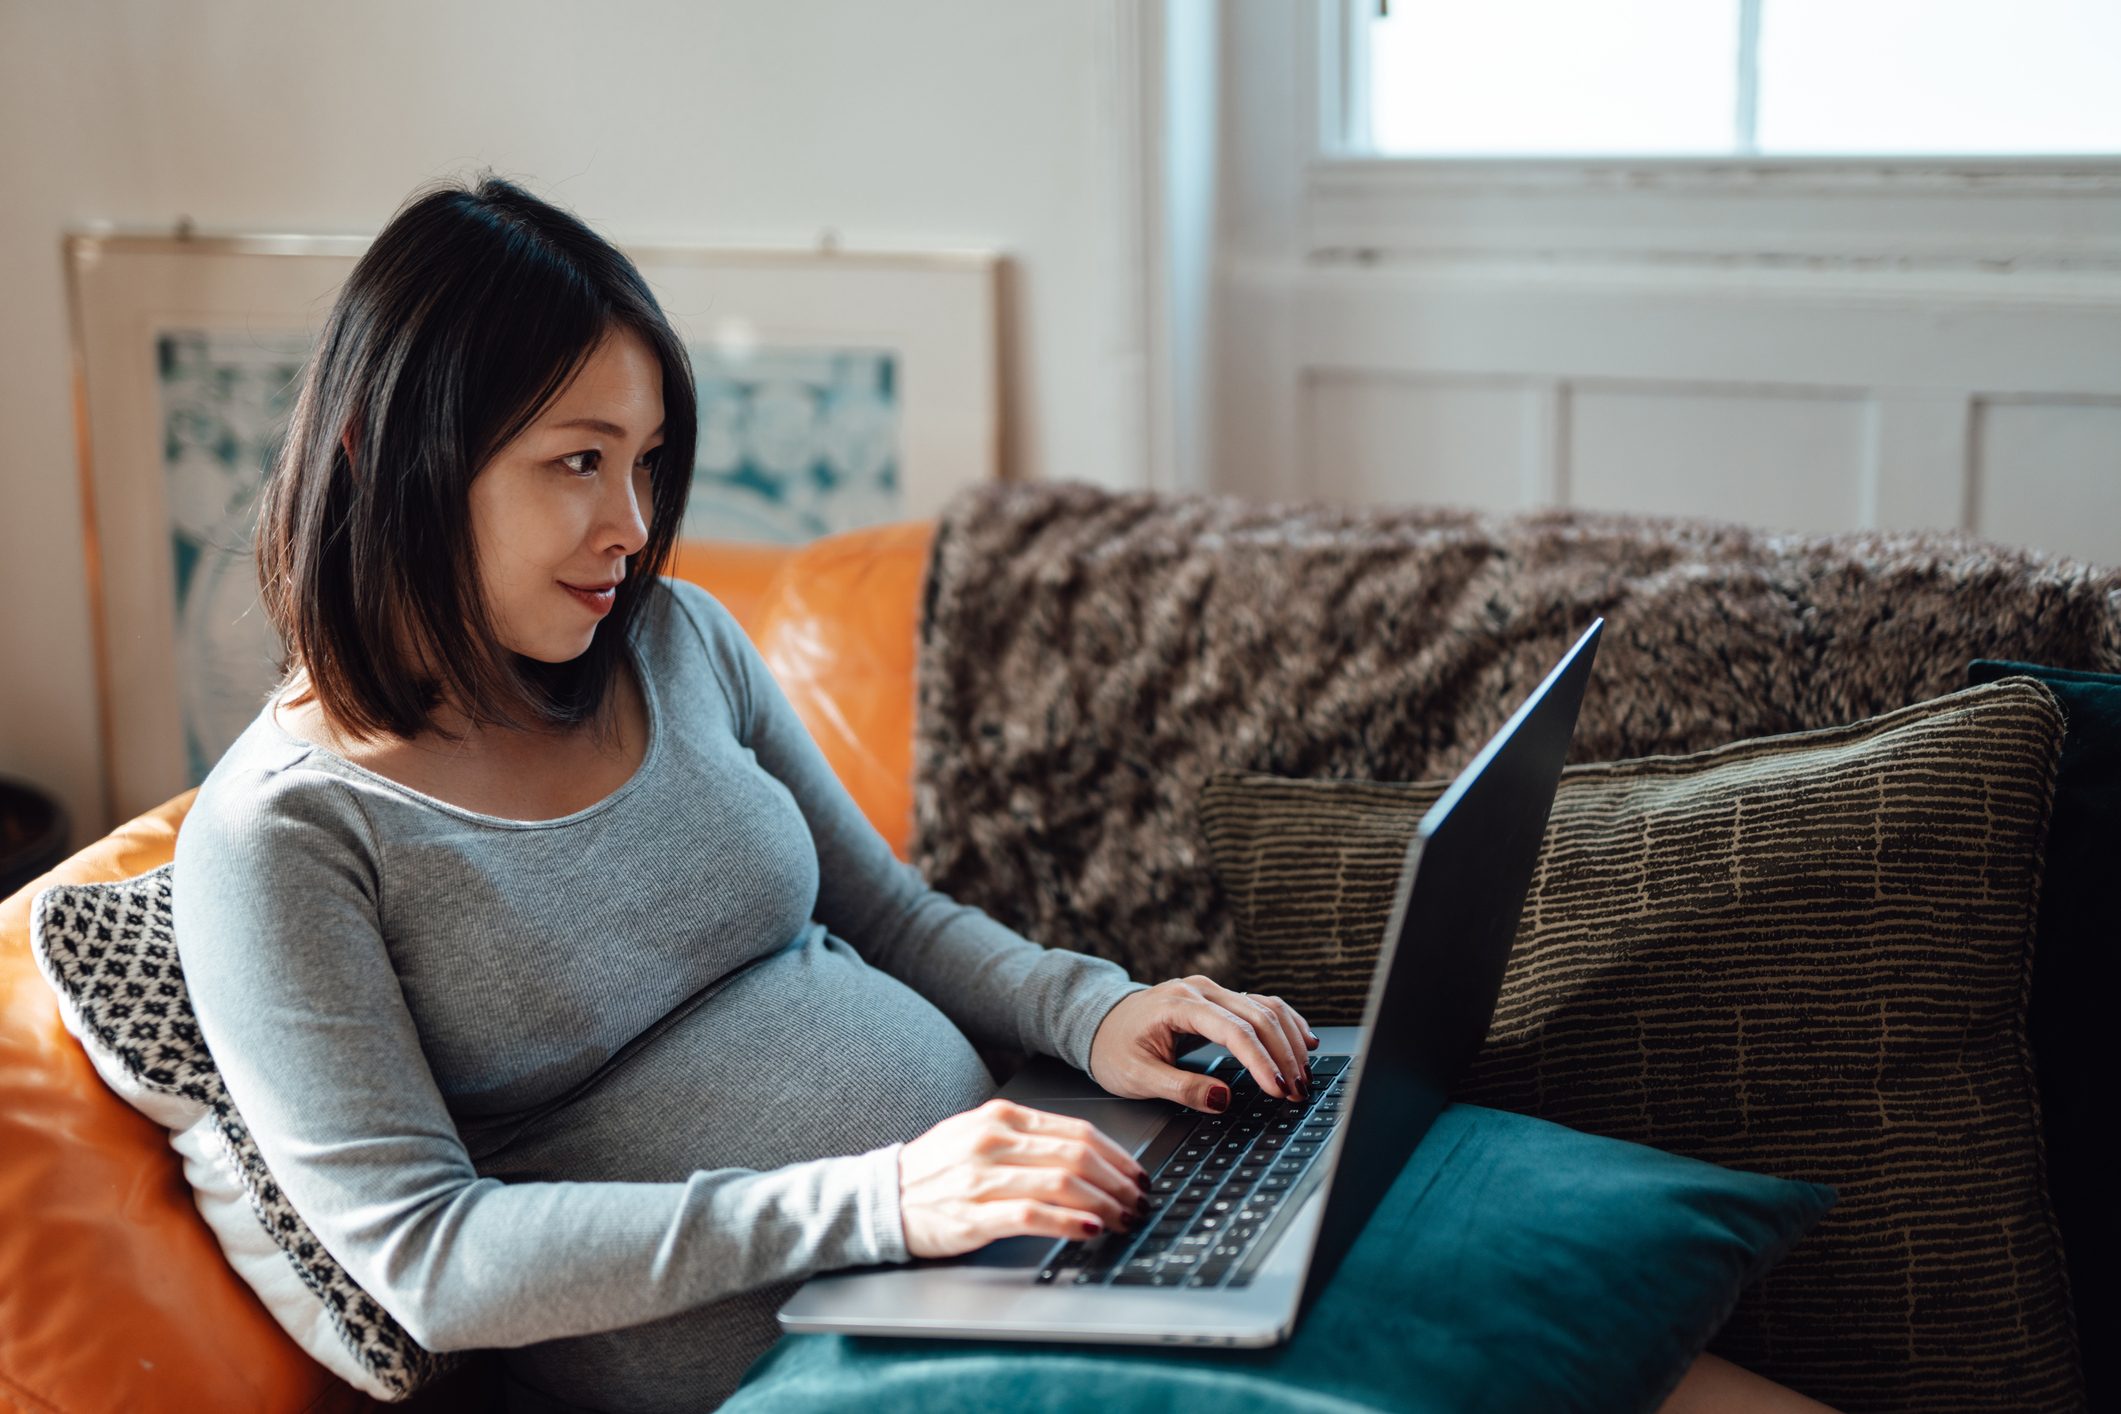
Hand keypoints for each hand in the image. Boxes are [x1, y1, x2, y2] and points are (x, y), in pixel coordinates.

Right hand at [898, 1098, 1151, 1258]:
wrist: (880, 1197)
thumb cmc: (935, 1171)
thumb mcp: (978, 1136)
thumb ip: (1028, 1139)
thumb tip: (1089, 1156)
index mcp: (1000, 1117)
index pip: (1077, 1131)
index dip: (1117, 1155)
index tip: (1137, 1175)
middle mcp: (993, 1141)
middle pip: (1077, 1156)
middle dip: (1118, 1182)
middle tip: (1139, 1201)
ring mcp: (982, 1178)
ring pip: (1063, 1183)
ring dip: (1104, 1204)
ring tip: (1124, 1218)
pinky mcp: (974, 1215)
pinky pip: (1033, 1216)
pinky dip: (1070, 1223)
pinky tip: (1090, 1230)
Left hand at [1086, 975, 1319, 1110]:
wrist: (1099, 1022)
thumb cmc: (1113, 1048)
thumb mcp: (1137, 1076)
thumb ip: (1181, 1089)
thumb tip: (1223, 1099)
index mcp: (1179, 1004)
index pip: (1233, 1031)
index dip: (1260, 1062)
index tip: (1278, 1089)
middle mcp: (1200, 991)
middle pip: (1258, 1017)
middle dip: (1283, 1056)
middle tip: (1298, 1092)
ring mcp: (1212, 992)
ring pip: (1266, 1008)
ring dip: (1290, 1041)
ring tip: (1303, 1076)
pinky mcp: (1220, 1000)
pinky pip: (1262, 1006)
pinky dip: (1286, 1024)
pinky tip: (1304, 1042)